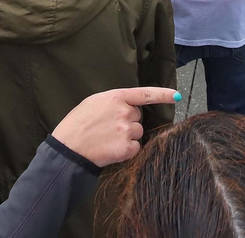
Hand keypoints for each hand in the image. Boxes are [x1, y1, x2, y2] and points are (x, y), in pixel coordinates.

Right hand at [51, 86, 178, 166]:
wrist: (68, 148)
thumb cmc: (77, 124)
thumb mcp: (93, 102)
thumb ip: (113, 101)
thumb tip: (128, 106)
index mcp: (116, 97)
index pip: (145, 94)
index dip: (163, 94)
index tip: (176, 96)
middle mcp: (125, 112)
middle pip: (138, 117)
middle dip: (128, 122)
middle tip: (109, 128)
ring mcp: (127, 130)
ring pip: (137, 132)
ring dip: (128, 136)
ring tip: (108, 139)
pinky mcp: (127, 148)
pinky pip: (136, 147)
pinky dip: (127, 150)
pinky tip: (111, 149)